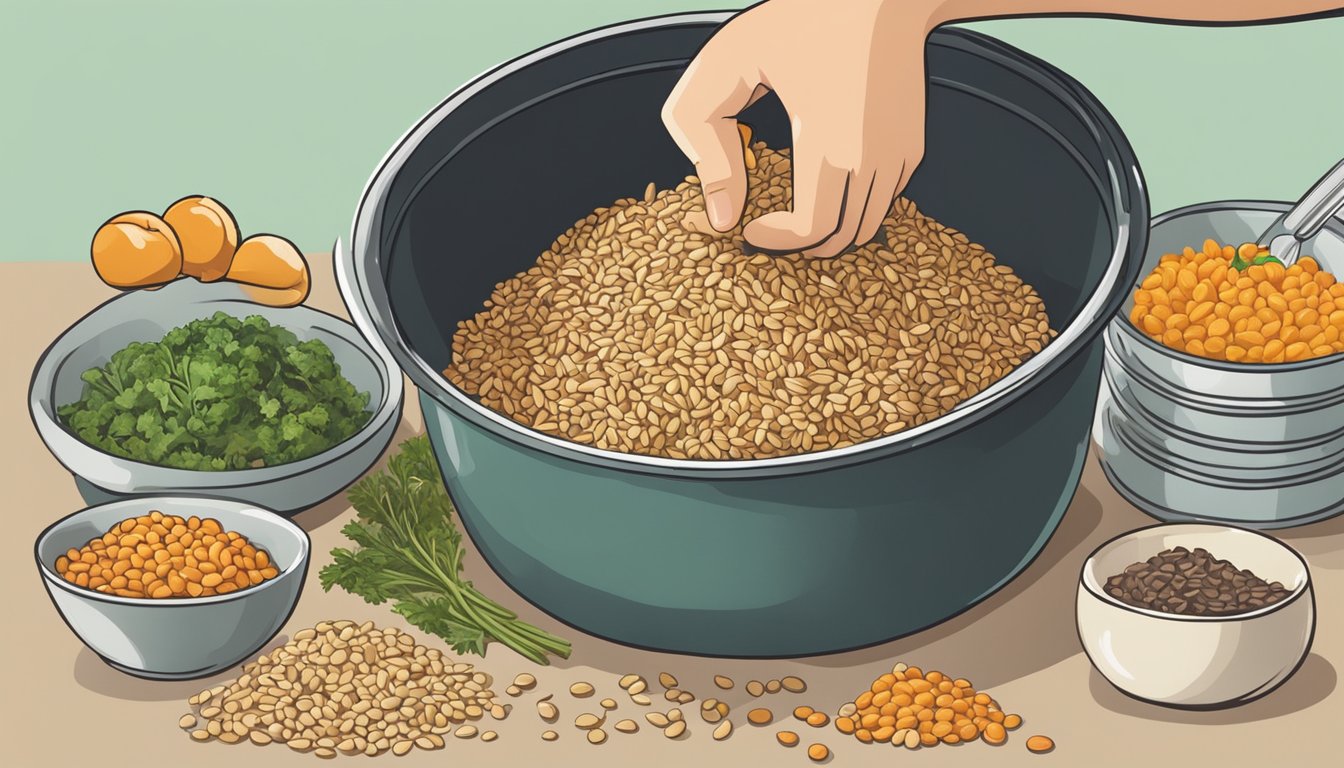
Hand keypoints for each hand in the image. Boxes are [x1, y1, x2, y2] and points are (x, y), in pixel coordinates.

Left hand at [662, 0, 933, 257]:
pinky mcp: (912, 148)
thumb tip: (723, 216)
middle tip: (767, 229)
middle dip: (799, 246)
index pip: (810, 230)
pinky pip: (884, 201)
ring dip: (830, 233)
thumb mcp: (724, 67)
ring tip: (793, 217)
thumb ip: (705, 143)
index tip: (749, 230)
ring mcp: (899, 155)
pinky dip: (855, 210)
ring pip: (866, 226)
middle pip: (840, 238)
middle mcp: (873, 158)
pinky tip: (825, 190)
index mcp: (828, 143)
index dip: (776, 242)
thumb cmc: (797, 20)